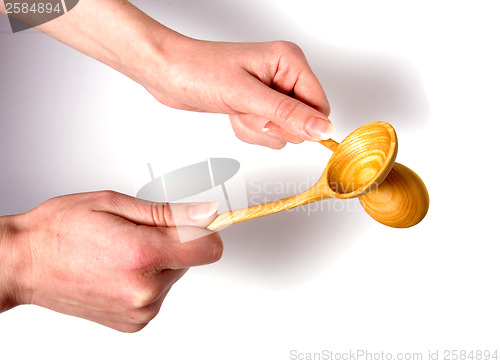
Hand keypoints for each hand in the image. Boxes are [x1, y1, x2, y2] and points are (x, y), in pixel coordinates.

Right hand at [0, 191, 221, 331]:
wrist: (24, 262)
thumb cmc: (60, 230)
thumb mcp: (115, 205)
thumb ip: (168, 214)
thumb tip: (206, 214)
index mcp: (142, 256)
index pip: (209, 248)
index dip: (204, 231)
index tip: (192, 222)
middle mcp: (145, 290)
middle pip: (190, 259)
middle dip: (171, 243)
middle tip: (134, 234)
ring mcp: (139, 311)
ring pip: (174, 276)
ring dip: (157, 262)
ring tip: (120, 252)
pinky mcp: (133, 323)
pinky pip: (158, 293)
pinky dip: (145, 280)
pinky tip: (117, 270)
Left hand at [143, 38, 332, 148]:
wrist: (168, 72)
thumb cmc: (199, 71)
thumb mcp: (246, 95)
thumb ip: (288, 114)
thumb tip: (322, 129)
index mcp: (290, 62)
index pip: (320, 107)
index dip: (299, 122)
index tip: (270, 119)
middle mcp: (284, 75)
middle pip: (301, 122)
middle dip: (271, 124)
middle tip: (247, 109)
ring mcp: (270, 91)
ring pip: (282, 131)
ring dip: (256, 128)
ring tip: (237, 109)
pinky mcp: (258, 104)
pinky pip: (266, 132)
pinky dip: (248, 130)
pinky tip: (233, 113)